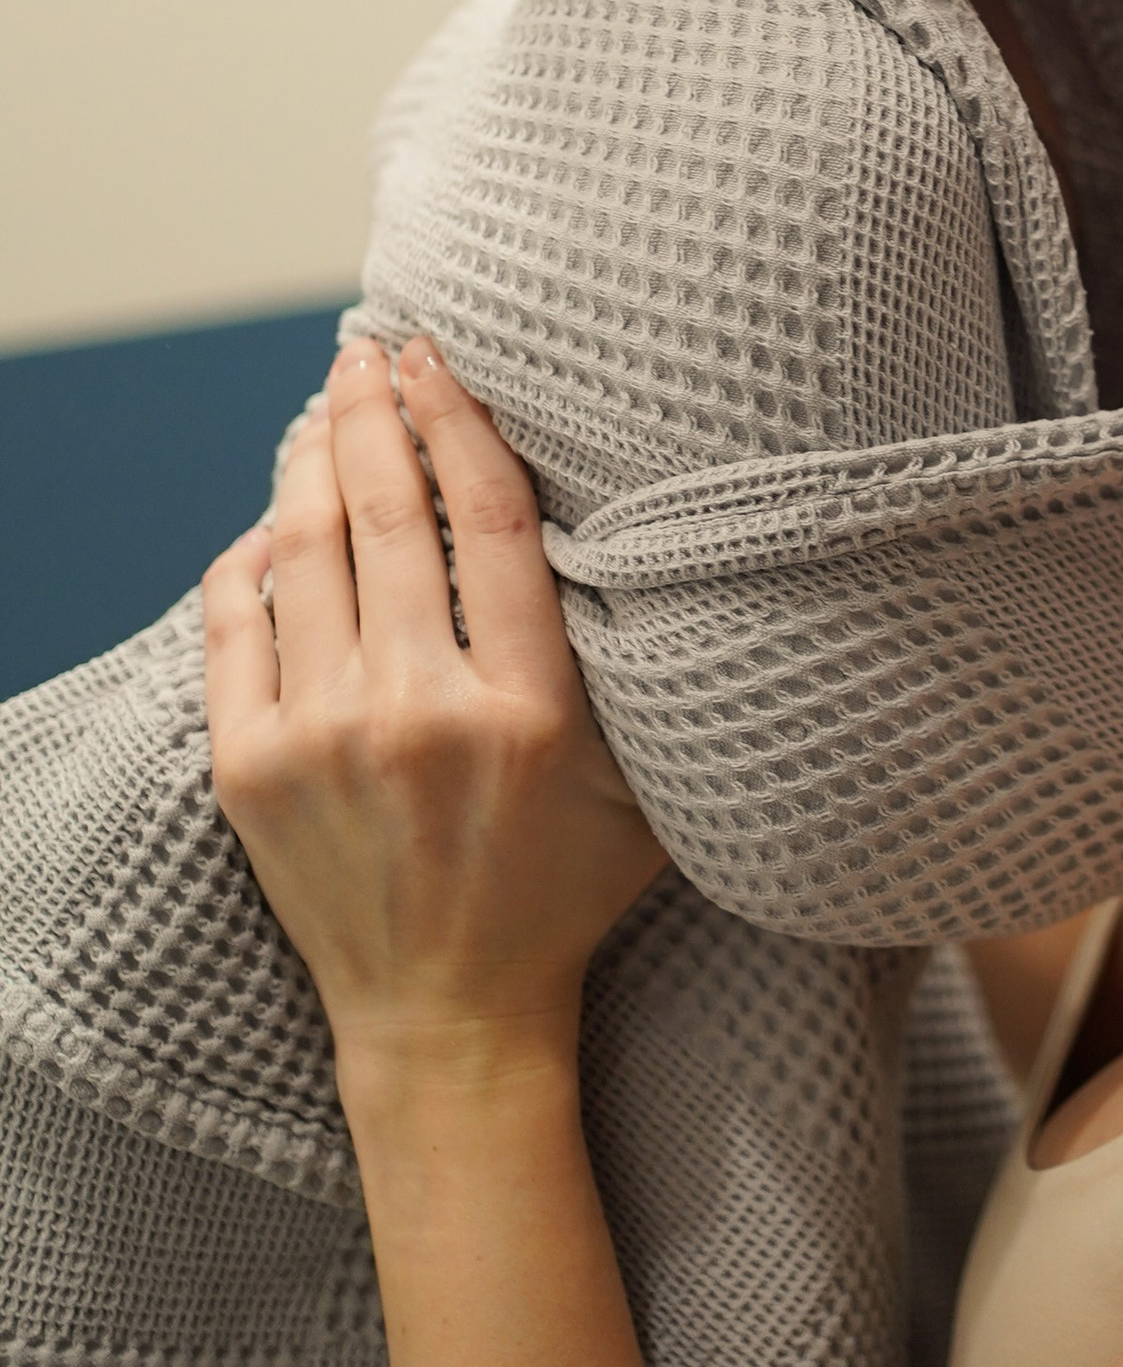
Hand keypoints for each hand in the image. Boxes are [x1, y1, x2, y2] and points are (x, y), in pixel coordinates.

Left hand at [204, 340, 665, 1092]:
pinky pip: (235, 621)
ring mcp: (322, 739)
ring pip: (304, 551)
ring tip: (325, 411)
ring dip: (310, 462)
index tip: (437, 355)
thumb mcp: (644, 785)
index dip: (458, 418)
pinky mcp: (251, 768)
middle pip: (384, 510)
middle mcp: (419, 714)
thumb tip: (634, 538)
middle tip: (369, 350)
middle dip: (370, 411)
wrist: (448, 1016)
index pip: (486, 518)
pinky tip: (273, 521)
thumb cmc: (562, 892)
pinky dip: (251, 555)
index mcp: (527, 709)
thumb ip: (639, 670)